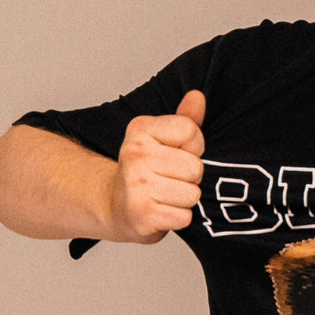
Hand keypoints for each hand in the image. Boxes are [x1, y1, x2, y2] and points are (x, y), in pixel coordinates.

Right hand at [110, 88, 205, 240]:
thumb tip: (198, 97)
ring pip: (192, 194)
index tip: (176, 154)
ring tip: (166, 195)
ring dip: (184, 200)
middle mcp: (135, 153)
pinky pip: (184, 217)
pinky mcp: (141, 213)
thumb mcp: (162, 139)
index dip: (193, 147)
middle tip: (170, 179)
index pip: (191, 132)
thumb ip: (184, 119)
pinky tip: (162, 211)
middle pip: (195, 167)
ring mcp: (136, 184)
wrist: (116, 206)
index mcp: (140, 129)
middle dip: (190, 177)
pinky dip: (177, 218)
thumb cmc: (145, 171)